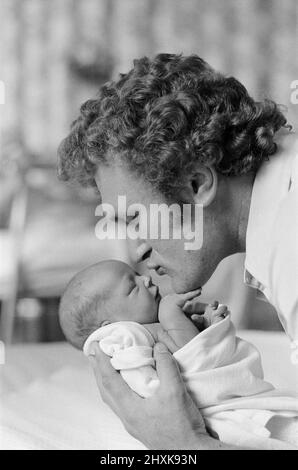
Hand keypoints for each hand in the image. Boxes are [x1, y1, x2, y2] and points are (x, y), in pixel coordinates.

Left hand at [90, 341, 207, 449]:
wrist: (191, 452)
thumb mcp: (175, 391)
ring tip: (106, 367)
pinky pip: (122, 404)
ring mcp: (133, 423)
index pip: (109, 380)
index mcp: (130, 409)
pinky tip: (126, 386)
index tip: (96, 346)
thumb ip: (166, 367)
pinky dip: (118, 390)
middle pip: (105, 391)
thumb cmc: (182, 428)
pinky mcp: (141, 426)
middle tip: (94, 354)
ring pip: (112, 399)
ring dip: (106, 381)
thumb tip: (159, 348)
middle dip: (98, 371)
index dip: (101, 361)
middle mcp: (128, 417)